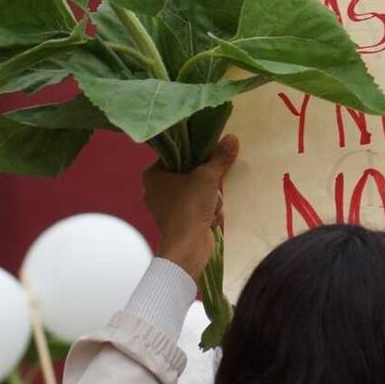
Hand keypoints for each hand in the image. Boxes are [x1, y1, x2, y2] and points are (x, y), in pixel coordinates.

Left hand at [143, 135, 238, 281]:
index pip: (177, 156)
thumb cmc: (190, 206)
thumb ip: (220, 157)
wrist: (188, 246)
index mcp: (152, 174)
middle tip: (211, 188)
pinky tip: (211, 219)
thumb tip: (232, 137)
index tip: (210, 160)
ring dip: (211, 199)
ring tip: (211, 207)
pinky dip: (208, 212)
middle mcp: (156, 190)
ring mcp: (168, 207)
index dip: (196, 156)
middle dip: (208, 184)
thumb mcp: (208, 176)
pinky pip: (199, 208)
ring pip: (198, 192)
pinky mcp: (179, 221)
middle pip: (191, 174)